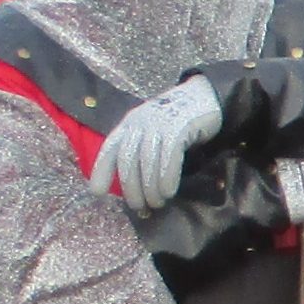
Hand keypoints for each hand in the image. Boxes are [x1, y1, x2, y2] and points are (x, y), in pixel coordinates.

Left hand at [91, 76, 223, 208]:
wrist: (205, 96)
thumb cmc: (178, 123)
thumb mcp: (153, 134)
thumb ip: (142, 153)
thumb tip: (136, 190)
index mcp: (129, 125)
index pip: (110, 149)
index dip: (101, 171)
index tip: (97, 192)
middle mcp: (139, 123)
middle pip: (128, 160)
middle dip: (131, 188)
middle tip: (140, 207)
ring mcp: (158, 123)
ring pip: (147, 161)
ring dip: (150, 187)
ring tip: (157, 203)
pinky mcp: (179, 126)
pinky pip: (168, 156)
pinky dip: (166, 177)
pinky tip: (168, 191)